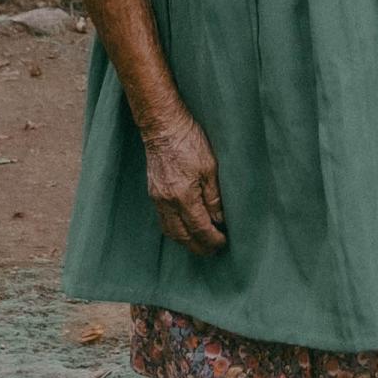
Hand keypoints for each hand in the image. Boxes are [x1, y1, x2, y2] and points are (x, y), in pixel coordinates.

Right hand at [141, 114, 226, 254]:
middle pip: (182, 236)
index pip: (200, 229)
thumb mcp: (211, 168)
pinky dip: (175, 230)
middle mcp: (167, 202)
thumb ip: (215, 197)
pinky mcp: (153, 193)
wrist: (163, 127)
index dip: (213, 240)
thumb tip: (220, 219)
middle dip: (199, 247)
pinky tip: (185, 229)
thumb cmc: (189, 142)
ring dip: (186, 241)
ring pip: (170, 231)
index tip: (224, 243)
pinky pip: (163, 221)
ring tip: (200, 244)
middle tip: (213, 251)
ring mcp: (157, 198)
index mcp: (183, 196)